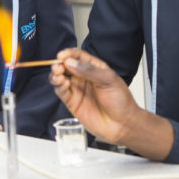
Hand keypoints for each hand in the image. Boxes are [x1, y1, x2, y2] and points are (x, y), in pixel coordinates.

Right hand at [50, 48, 173, 159]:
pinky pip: (61, 91)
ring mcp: (77, 89)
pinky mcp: (72, 102)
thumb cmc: (121, 102)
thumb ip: (90, 70)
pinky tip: (62, 84)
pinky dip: (58, 86)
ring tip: (58, 74)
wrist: (122, 124)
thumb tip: (72, 63)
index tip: (62, 55)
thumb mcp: (109, 80)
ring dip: (56, 74)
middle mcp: (84, 78)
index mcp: (95, 68)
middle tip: (58, 66)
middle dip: (59, 64)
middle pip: (66, 66)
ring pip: (61, 78)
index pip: (78, 56)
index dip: (69, 54)